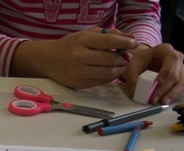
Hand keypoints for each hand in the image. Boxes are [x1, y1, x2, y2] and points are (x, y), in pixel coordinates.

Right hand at [11, 28, 139, 88]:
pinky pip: (101, 82)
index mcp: (83, 40)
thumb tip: (130, 39)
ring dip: (119, 70)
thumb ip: (108, 34)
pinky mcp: (79, 83)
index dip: (126, 43)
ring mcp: (79, 72)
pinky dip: (110, 77)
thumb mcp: (86, 34)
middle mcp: (80, 56)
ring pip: (108, 73)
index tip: (134, 44)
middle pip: (111, 59)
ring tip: (121, 65)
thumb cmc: (70, 45)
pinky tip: (110, 72)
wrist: (48, 60)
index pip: (110, 41)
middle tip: (127, 57)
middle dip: (124, 59)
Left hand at [124, 43, 183, 103]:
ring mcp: (179, 68)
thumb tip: (135, 93)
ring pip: (181, 81)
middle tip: (154, 99)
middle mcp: (176, 58)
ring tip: (164, 102)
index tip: (158, 82)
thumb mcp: (131, 66)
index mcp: (165, 50)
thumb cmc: (137, 60)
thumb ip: (132, 78)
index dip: (166, 71)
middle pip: (176, 74)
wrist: (141, 59)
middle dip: (165, 88)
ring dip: (173, 93)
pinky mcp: (180, 77)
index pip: (171, 59)